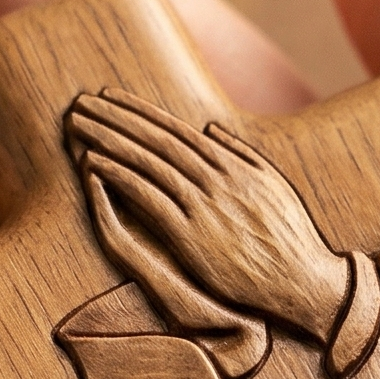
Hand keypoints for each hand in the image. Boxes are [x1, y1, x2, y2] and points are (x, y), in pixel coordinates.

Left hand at [67, 89, 350, 341]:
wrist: (302, 279)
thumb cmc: (290, 238)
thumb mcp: (275, 185)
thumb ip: (242, 153)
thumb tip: (210, 128)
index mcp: (233, 164)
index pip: (176, 130)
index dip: (139, 112)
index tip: (110, 99)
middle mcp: (215, 177)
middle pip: (155, 139)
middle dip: (114, 118)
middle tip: (80, 103)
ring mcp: (203, 204)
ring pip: (146, 161)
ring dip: (108, 139)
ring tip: (77, 125)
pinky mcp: (191, 234)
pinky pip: (147, 197)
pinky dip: (119, 176)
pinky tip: (93, 163)